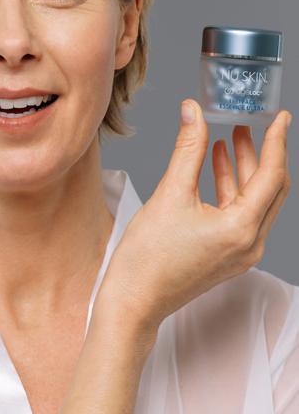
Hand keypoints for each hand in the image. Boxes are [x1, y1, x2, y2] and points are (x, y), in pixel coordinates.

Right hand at [95, 100, 291, 334]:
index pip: (272, 175)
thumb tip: (193, 112)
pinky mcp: (228, 256)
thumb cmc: (147, 259)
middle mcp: (250, 244)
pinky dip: (232, 190)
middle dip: (261, 153)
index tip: (279, 117)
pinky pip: (241, 216)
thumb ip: (188, 149)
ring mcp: (241, 253)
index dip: (276, 141)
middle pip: (270, 189)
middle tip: (250, 124)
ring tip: (229, 139)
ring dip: (244, 170)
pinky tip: (217, 168)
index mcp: (241, 229)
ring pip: (256, 202)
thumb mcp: (169, 194)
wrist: (134, 301)